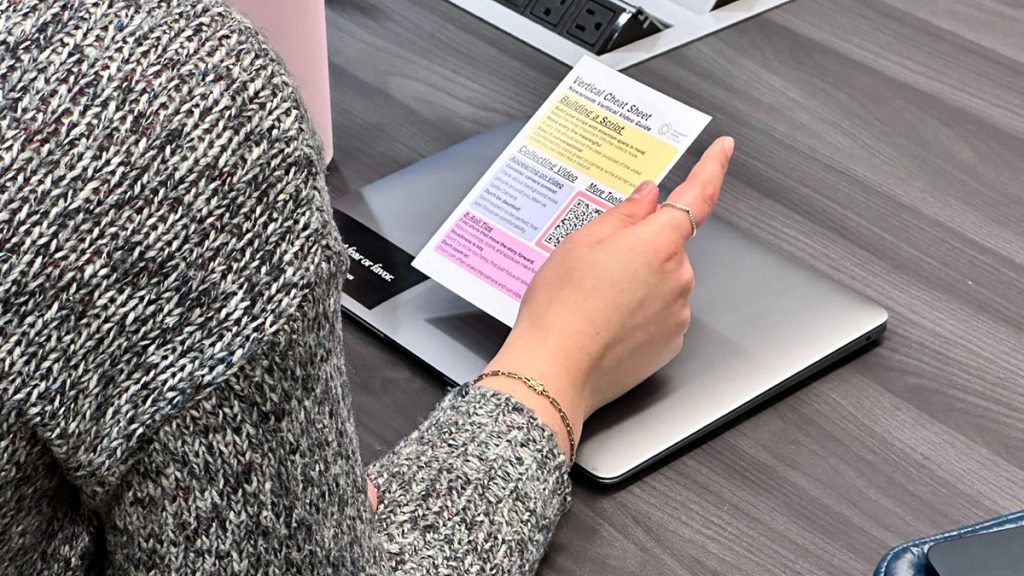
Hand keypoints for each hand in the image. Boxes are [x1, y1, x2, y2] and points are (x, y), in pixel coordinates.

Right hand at [479, 137, 734, 459]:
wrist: (555, 370)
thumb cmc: (561, 307)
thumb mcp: (580, 242)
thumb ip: (623, 214)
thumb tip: (648, 197)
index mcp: (658, 243)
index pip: (698, 194)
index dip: (713, 167)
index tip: (723, 149)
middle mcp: (678, 277)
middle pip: (668, 245)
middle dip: (641, 246)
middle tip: (596, 262)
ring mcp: (677, 314)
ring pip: (663, 281)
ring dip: (638, 282)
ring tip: (594, 300)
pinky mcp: (669, 344)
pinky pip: (659, 314)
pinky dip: (638, 313)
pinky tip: (605, 322)